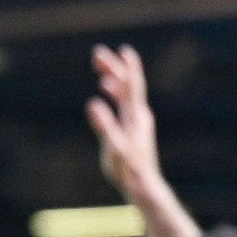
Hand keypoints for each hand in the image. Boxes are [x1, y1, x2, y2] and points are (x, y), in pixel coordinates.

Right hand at [85, 45, 163, 207]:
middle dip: (114, 68)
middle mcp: (139, 115)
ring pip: (126, 93)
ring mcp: (138, 120)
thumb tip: (92, 103)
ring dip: (113, 79)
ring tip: (100, 67)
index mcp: (135, 117)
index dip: (128, 68)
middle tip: (97, 54)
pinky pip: (124, 103)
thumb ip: (104, 125)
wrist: (144, 186)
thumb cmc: (128, 170)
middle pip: (128, 85)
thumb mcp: (113, 149)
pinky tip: (107, 91)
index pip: (133, 86)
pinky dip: (115, 92)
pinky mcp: (134, 127)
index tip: (123, 51)